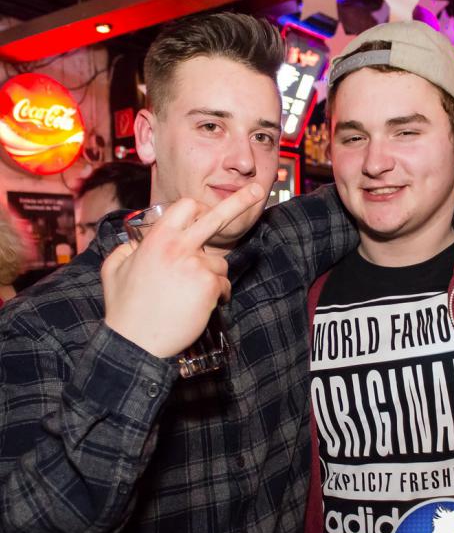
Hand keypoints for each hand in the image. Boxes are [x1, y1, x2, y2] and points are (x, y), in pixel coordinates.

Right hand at [102, 185, 263, 357]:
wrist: (135, 342)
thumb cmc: (124, 308)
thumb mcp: (113, 269)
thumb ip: (127, 249)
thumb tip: (135, 242)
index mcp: (157, 238)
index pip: (187, 207)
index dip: (197, 210)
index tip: (205, 212)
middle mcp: (179, 247)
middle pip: (216, 216)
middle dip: (240, 200)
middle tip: (260, 190)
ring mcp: (196, 266)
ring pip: (220, 264)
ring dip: (211, 277)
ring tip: (189, 296)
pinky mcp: (209, 287)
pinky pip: (223, 285)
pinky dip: (217, 296)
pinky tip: (199, 306)